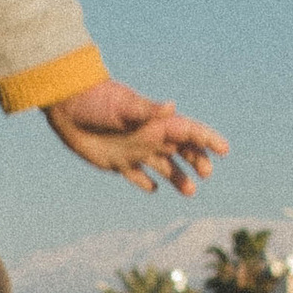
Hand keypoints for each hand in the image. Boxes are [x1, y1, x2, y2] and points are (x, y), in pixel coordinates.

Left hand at [44, 75, 226, 194]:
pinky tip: (153, 189)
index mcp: (155, 123)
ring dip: (177, 178)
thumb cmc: (97, 100)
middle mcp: (149, 137)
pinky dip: (145, 181)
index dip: (207, 140)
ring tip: (190, 192)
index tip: (224, 150)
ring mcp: (134, 149)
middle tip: (206, 175)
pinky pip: (135, 174)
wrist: (67, 105)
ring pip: (163, 166)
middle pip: (181, 151)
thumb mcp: (123, 106)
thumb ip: (147, 110)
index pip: (189, 131)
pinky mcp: (117, 161)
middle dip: (196, 161)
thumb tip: (171, 107)